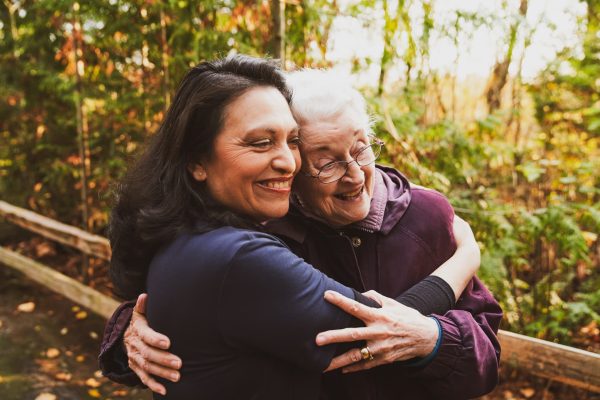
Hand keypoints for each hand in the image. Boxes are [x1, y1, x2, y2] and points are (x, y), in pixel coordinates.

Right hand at [125, 294, 181, 394]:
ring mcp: (134, 358)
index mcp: (137, 330)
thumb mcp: (139, 312)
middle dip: (163, 359)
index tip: (168, 343)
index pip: (146, 335)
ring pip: (147, 367)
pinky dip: (153, 385)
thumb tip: (144, 296)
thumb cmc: (140, 321)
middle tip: (179, 363)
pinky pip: (144, 378)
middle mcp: (134, 345)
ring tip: (178, 376)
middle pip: (148, 354)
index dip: (155, 339)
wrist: (125, 335)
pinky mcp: (136, 367)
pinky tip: (164, 390)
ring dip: (162, 373)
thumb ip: (143, 306)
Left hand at [317, 290, 438, 372]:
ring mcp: (381, 348)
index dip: (341, 301)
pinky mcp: (384, 359)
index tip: (327, 296)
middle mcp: (379, 332)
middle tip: (318, 339)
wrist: (427, 337)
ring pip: (356, 355)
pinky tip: (341, 369)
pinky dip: (353, 368)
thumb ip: (376, 298)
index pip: (356, 307)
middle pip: (353, 334)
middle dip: (334, 336)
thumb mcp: (394, 303)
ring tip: (323, 364)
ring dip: (339, 360)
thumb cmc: (408, 317)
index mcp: (380, 316)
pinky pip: (365, 365)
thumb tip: (361, 294)